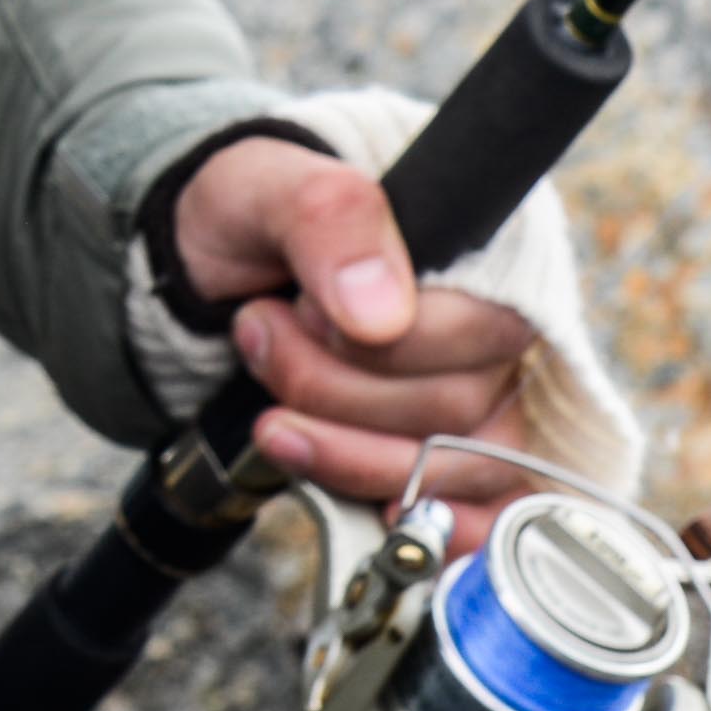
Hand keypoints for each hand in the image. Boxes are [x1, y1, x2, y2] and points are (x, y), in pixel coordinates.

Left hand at [167, 136, 543, 516]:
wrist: (215, 263)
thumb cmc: (257, 212)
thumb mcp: (269, 185)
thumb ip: (331, 221)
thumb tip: (383, 316)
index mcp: (481, 253)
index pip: (476, 329)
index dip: (373, 341)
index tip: (294, 306)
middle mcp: (495, 331)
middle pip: (452, 406)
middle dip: (331, 388)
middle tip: (262, 335)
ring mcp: (481, 401)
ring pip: (453, 469)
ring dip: (344, 454)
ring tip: (272, 417)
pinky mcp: (451, 459)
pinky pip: (481, 516)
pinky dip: (431, 526)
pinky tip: (376, 512)